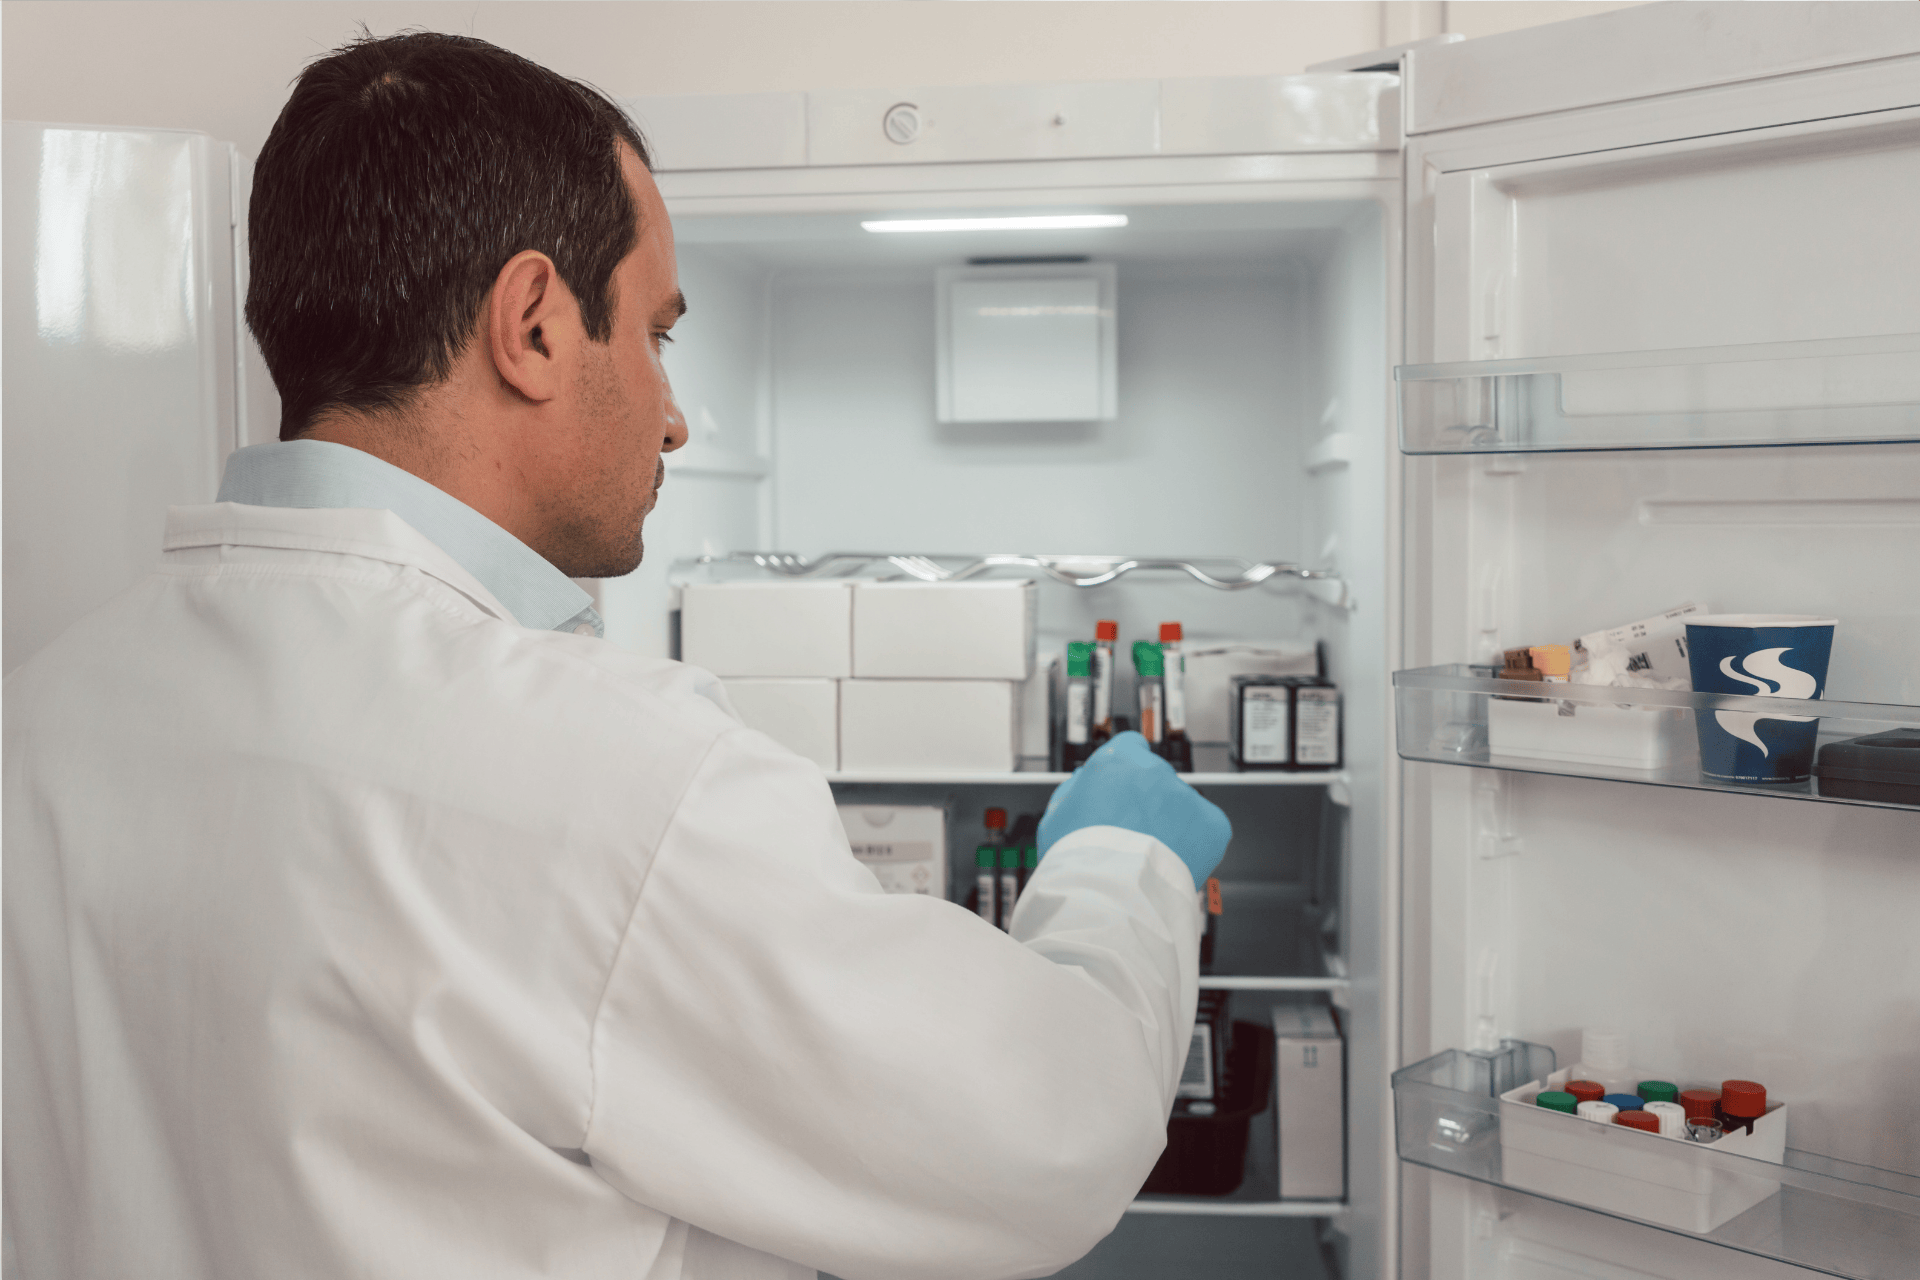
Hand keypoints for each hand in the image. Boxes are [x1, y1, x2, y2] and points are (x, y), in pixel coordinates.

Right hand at [1038, 732, 1230, 887]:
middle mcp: (1154, 771)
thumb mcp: (1057, 816)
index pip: (1130, 747)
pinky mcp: (1212, 824)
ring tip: (1150, 857)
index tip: (1124, 790)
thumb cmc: (1078, 862)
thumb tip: (1088, 784)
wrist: (1111, 897)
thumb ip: (1077, 791)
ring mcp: (1186, 796)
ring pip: (1181, 806)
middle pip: (1155, 780)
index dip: (1124, 773)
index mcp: (1116, 761)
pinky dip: (1196, 844)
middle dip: (1147, 802)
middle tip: (1133, 836)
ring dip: (1170, 824)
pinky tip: (1171, 861)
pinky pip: (1207, 829)